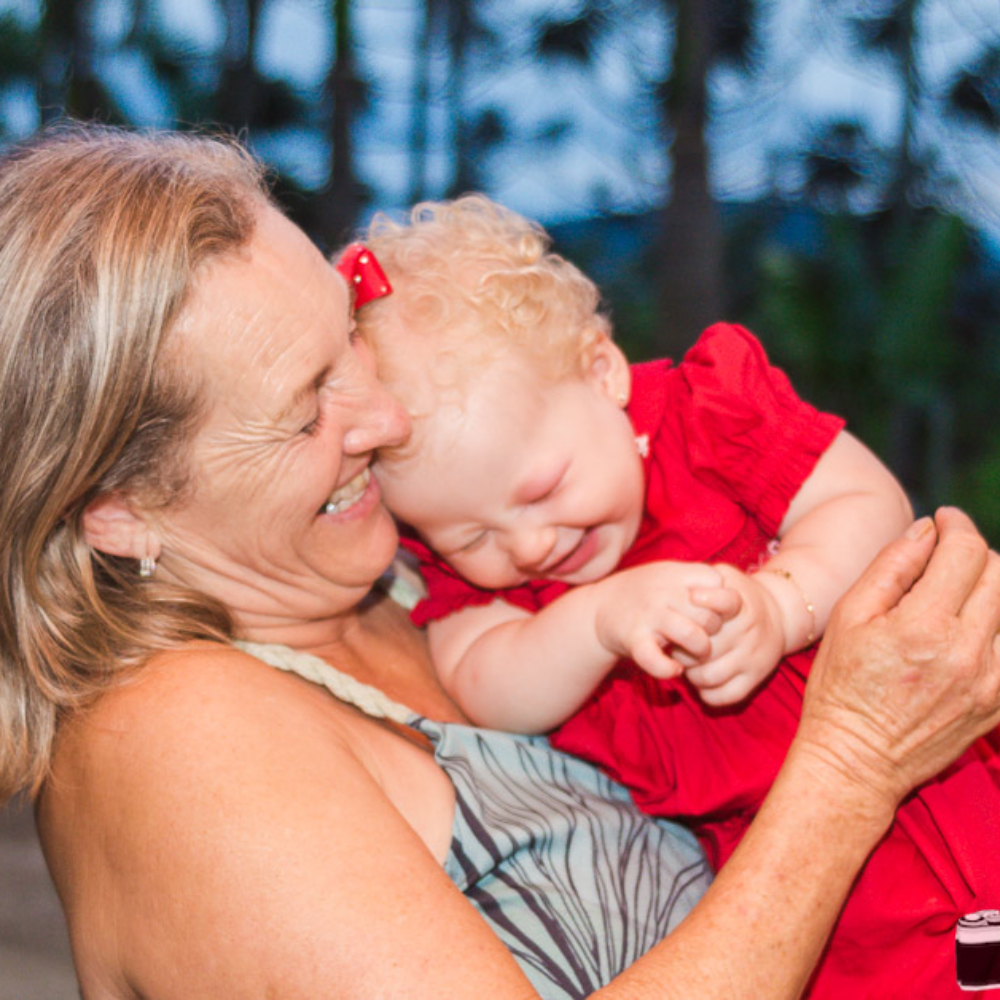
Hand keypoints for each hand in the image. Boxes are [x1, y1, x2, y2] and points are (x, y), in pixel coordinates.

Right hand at [592, 561, 740, 678]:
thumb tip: (734, 594)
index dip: (724, 604)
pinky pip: (656, 660)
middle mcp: (665, 592)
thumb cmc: (646, 593)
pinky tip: (674, 670)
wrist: (599, 607)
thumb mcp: (671, 575)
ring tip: (694, 655)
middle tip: (706, 637)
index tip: (715, 612)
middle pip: (711, 616)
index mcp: (678, 574)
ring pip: (693, 636)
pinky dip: (668, 670)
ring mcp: (649, 615)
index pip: (720, 586)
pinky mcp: (634, 639)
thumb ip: (699, 579)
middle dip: (715, 633)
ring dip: (700, 650)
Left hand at [681, 567, 785, 704]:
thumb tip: (690, 592)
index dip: (704, 601)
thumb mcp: (727, 577)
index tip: (692, 599)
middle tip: (677, 645)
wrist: (778, 613)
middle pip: (704, 647)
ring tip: (687, 663)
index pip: (724, 601)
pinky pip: (724, 696)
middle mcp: (747, 631)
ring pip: (708, 676)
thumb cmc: (739, 595)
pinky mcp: (756, 678)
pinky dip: (706, 693)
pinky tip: (701, 680)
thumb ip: (707, 577)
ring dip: (690, 673)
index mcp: (740, 603)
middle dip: (682, 648)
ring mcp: (752, 657)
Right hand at [796, 508, 999, 811]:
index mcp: (924, 625)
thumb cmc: (840, 687)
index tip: (943, 520)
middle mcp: (968, 652)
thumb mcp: (849, 618)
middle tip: (946, 558)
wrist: (855, 761)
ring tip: (956, 594)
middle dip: (974, 555)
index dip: (956, 526)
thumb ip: (892, 567)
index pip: (966, 552)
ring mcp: (992, 682)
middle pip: (999, 574)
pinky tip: (966, 629)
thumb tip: (927, 530)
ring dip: (989, 589)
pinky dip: (995, 627)